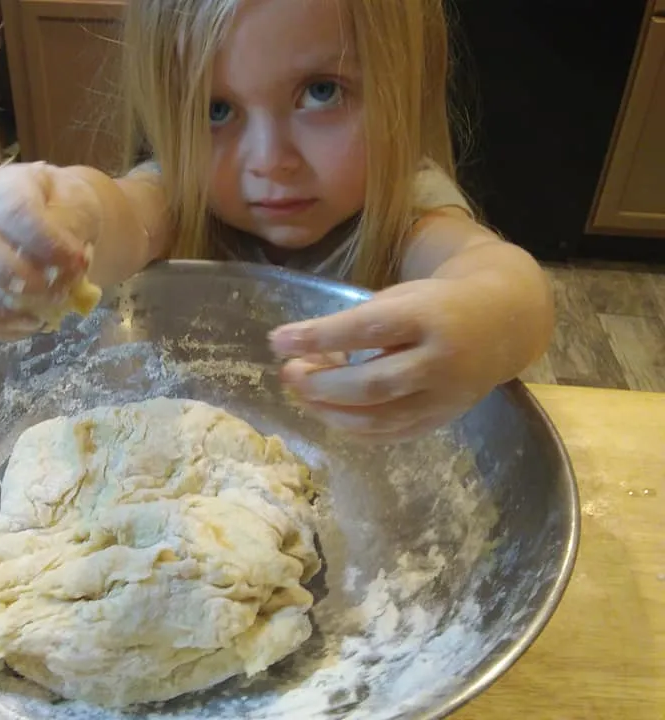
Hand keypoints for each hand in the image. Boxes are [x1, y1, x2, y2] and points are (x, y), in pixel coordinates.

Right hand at [0, 162, 100, 340]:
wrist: (59, 223)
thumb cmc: (65, 209)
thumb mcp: (78, 204)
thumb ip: (72, 226)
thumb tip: (68, 259)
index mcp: (1, 189)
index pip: (12, 208)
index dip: (44, 240)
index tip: (77, 260)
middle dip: (17, 275)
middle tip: (57, 291)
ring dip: (5, 305)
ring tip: (46, 311)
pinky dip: (1, 327)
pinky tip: (32, 323)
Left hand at [268, 278, 504, 442]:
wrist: (501, 324)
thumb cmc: (436, 305)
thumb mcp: (403, 297)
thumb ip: (359, 322)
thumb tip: (302, 351)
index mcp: (429, 316)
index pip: (367, 329)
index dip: (318, 336)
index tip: (278, 340)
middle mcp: (441, 360)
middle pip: (372, 383)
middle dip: (321, 384)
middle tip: (289, 374)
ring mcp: (445, 397)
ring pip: (380, 417)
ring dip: (331, 411)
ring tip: (302, 395)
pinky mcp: (442, 419)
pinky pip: (392, 434)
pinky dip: (354, 430)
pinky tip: (329, 414)